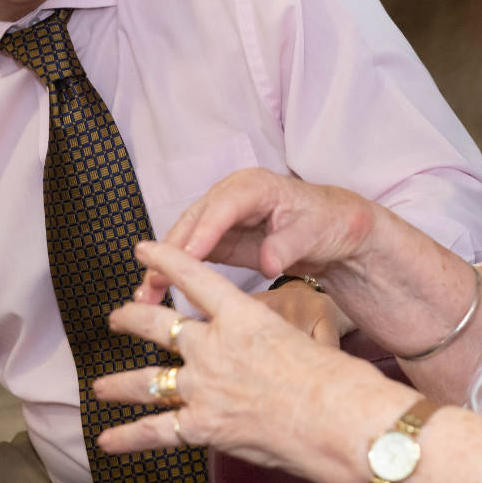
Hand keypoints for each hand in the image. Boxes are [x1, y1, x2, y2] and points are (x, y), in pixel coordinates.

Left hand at [96, 242, 404, 482]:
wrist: (340, 420)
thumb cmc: (340, 381)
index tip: (144, 249)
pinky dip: (128, 437)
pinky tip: (106, 441)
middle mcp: (214, 347)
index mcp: (243, 316)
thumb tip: (279, 359)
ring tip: (98, 386)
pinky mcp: (202, 427)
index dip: (166, 260)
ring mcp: (203, 387)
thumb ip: (281, 345)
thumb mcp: (309, 343)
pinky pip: (155, 431)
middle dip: (132, 320)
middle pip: (159, 327)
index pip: (196, 279)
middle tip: (116, 317)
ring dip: (119, 384)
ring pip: (147, 380)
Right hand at [135, 169, 380, 305]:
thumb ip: (288, 245)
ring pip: (185, 239)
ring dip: (163, 266)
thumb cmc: (329, 222)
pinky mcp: (219, 238)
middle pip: (193, 222)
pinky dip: (174, 272)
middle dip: (169, 252)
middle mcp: (231, 196)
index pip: (222, 207)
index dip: (202, 231)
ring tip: (144, 297)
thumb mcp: (315, 232)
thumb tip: (268, 263)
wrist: (336, 230)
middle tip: (151, 283)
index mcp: (254, 186)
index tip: (185, 257)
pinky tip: (157, 294)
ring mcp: (221, 217)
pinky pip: (191, 254)